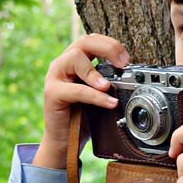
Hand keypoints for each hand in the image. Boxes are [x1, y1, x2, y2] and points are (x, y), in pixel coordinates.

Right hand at [32, 34, 129, 168]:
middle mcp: (62, 65)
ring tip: (108, 86)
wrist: (64, 142)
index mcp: (73, 62)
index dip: (111, 44)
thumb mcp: (98, 94)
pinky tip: (108, 103)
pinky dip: (95, 95)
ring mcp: (54, 77)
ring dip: (96, 71)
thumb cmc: (82, 117)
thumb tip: (130, 75)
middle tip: (123, 63)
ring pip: (74, 58)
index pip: (91, 40)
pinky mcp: (51, 94)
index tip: (127, 59)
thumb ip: (107, 81)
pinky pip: (76, 90)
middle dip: (107, 48)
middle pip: (83, 41)